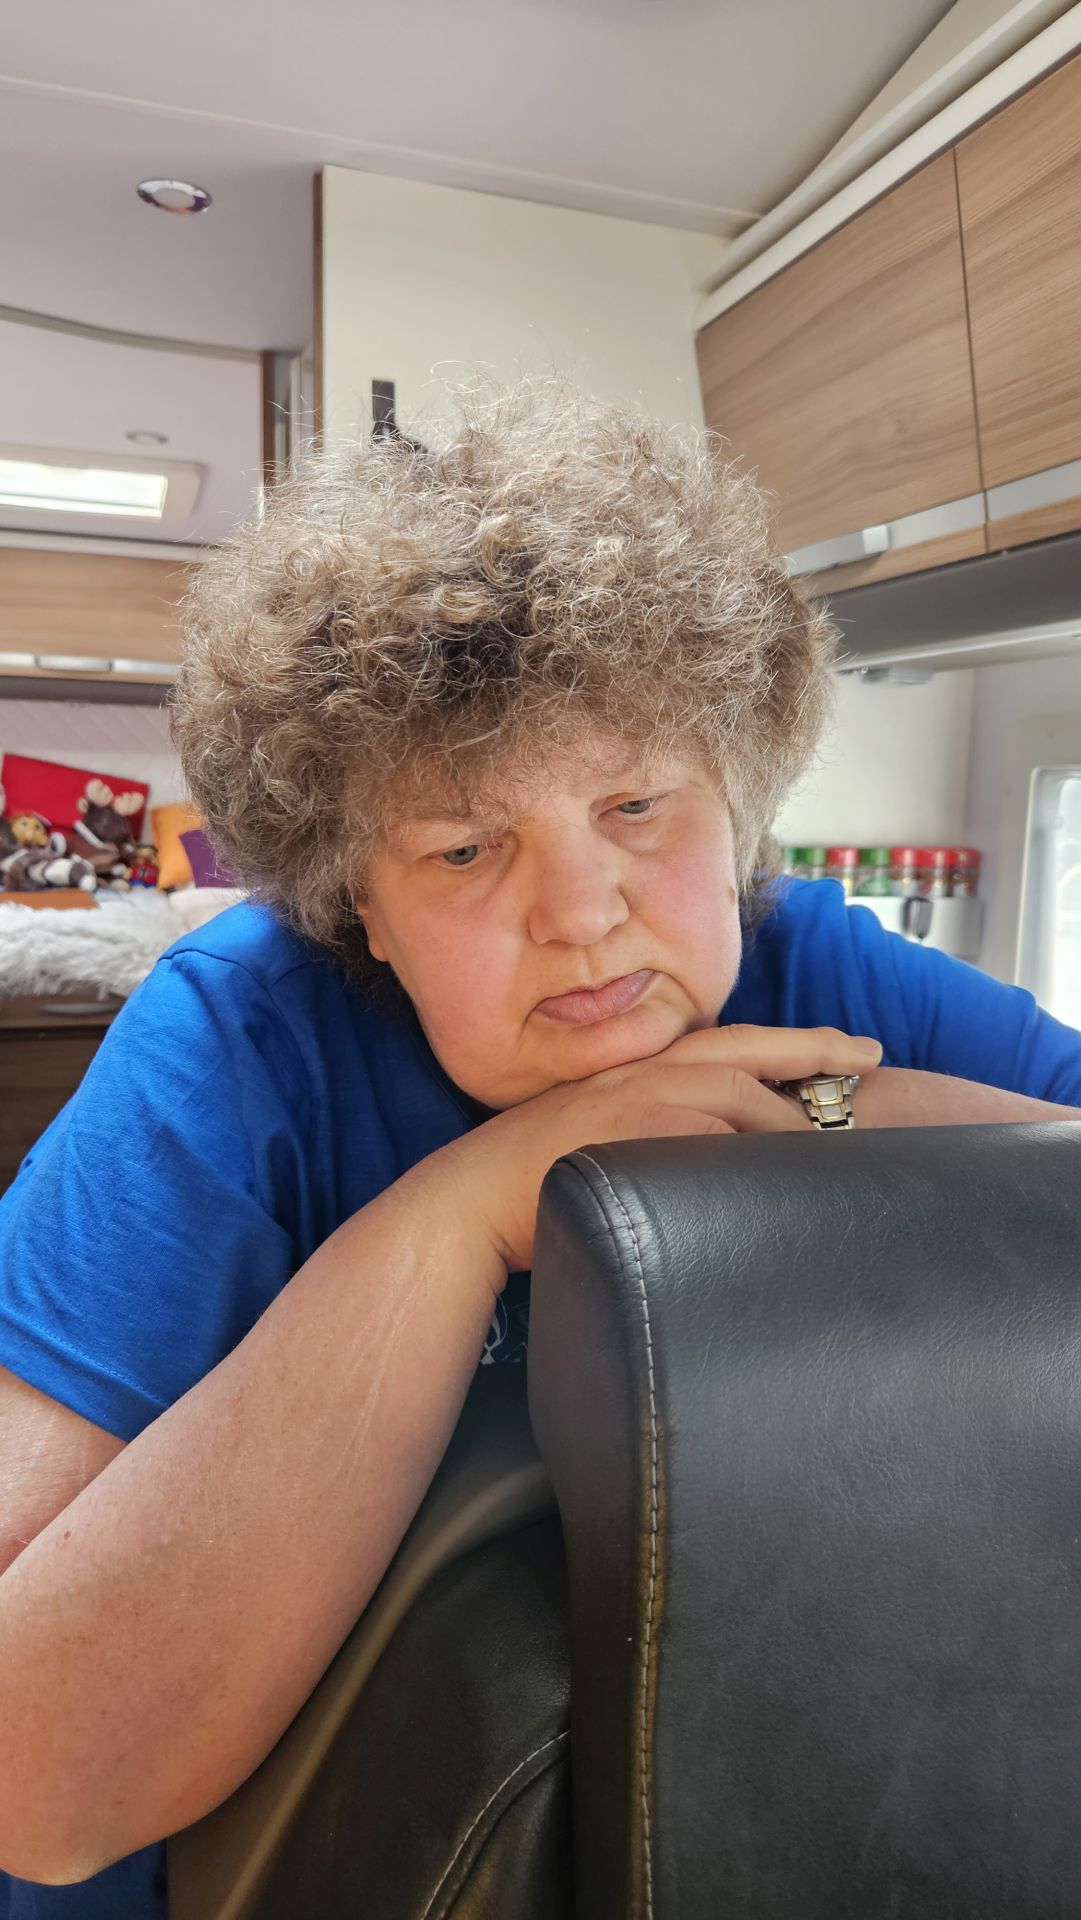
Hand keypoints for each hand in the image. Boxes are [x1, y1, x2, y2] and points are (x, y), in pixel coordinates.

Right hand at [441, 1024, 882, 1271]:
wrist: (473, 1200)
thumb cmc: (535, 1183)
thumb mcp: (607, 1139)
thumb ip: (660, 1134)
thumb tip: (720, 1160)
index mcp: (641, 1072)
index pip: (733, 1046)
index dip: (798, 1045)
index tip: (854, 1049)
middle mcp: (643, 1076)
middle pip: (745, 1060)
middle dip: (814, 1059)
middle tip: (873, 1064)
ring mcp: (636, 1106)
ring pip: (735, 1101)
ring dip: (785, 1122)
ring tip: (835, 1149)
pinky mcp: (630, 1141)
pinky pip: (707, 1140)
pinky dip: (747, 1150)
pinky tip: (781, 1172)